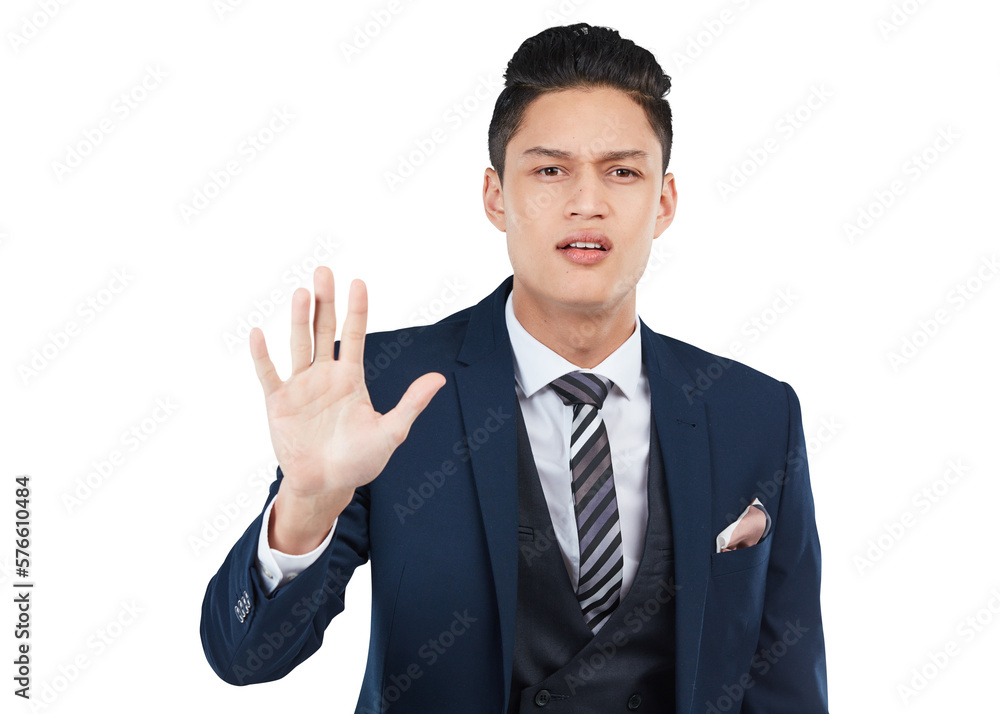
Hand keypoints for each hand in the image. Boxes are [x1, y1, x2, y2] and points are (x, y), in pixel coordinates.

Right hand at [249, 267, 444, 551]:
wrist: (326, 486)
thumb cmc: (359, 460)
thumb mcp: (391, 432)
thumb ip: (411, 404)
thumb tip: (439, 378)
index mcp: (351, 378)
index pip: (355, 335)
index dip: (357, 309)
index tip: (358, 281)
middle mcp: (324, 375)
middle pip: (324, 330)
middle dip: (325, 301)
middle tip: (324, 271)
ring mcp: (300, 387)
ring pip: (299, 344)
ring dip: (300, 319)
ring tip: (303, 292)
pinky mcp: (278, 402)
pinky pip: (269, 374)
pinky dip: (263, 355)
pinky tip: (259, 333)